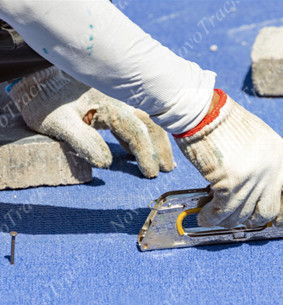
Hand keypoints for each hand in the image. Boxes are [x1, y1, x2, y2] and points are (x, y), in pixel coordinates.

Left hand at [8, 67, 174, 177]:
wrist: (38, 75)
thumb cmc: (47, 100)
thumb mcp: (59, 123)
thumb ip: (84, 142)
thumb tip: (105, 164)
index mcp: (112, 105)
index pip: (137, 132)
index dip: (146, 154)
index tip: (151, 173)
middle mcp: (121, 100)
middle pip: (150, 124)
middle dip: (161, 147)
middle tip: (168, 169)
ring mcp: (119, 99)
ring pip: (147, 119)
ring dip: (157, 140)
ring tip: (165, 160)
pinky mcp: (113, 101)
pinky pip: (136, 117)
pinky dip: (144, 133)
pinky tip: (143, 145)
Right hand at [174, 89, 282, 227]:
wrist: (205, 112)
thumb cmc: (225, 122)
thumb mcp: (258, 139)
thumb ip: (264, 163)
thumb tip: (256, 190)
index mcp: (281, 155)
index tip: (279, 220)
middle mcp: (271, 169)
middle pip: (268, 210)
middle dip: (254, 220)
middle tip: (242, 220)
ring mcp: (253, 178)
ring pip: (243, 215)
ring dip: (227, 221)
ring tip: (214, 218)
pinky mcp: (231, 183)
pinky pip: (222, 211)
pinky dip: (211, 218)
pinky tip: (204, 217)